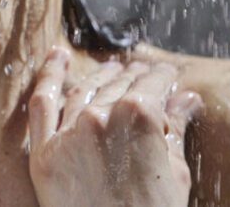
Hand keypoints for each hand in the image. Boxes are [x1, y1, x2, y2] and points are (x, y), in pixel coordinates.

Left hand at [26, 47, 202, 206]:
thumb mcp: (175, 173)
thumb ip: (176, 129)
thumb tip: (187, 98)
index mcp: (140, 117)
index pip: (154, 84)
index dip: (163, 79)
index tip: (167, 77)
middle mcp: (101, 117)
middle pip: (120, 86)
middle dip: (136, 79)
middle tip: (144, 76)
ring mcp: (68, 133)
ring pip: (85, 90)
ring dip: (102, 77)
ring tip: (113, 71)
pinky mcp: (43, 153)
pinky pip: (41, 104)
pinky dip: (49, 76)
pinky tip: (59, 56)